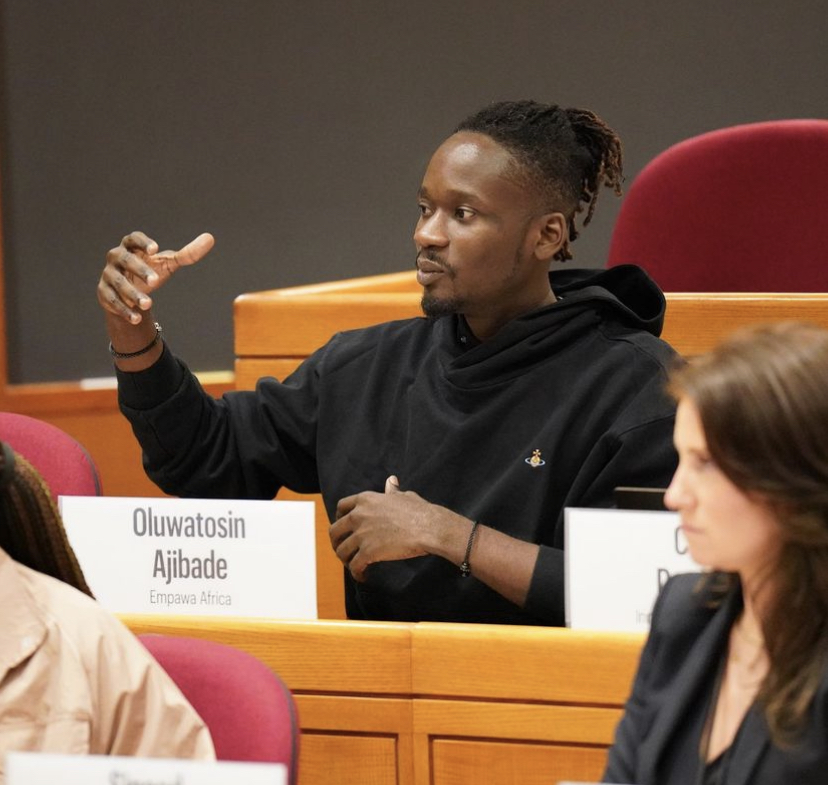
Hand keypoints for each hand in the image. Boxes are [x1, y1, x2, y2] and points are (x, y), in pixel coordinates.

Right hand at [97, 230, 214, 323]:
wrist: (130, 293)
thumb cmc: (149, 271)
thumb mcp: (167, 264)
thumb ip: (187, 254)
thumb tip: (209, 238)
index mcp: (131, 247)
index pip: (133, 238)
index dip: (143, 242)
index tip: (156, 249)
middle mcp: (116, 258)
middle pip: (125, 260)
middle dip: (139, 270)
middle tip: (155, 281)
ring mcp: (108, 275)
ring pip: (117, 283)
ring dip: (132, 294)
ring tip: (148, 304)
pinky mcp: (104, 293)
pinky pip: (112, 301)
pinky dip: (124, 310)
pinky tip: (137, 318)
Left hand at [331, 476, 448, 581]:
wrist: (430, 528)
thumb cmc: (420, 512)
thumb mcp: (404, 496)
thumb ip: (393, 491)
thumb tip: (392, 482)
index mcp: (366, 499)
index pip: (341, 507)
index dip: (339, 518)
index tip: (344, 527)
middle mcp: (359, 515)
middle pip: (334, 531)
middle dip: (336, 542)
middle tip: (344, 550)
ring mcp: (362, 534)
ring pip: (341, 551)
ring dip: (346, 560)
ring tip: (354, 565)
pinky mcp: (368, 552)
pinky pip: (354, 566)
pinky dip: (357, 573)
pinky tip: (363, 576)